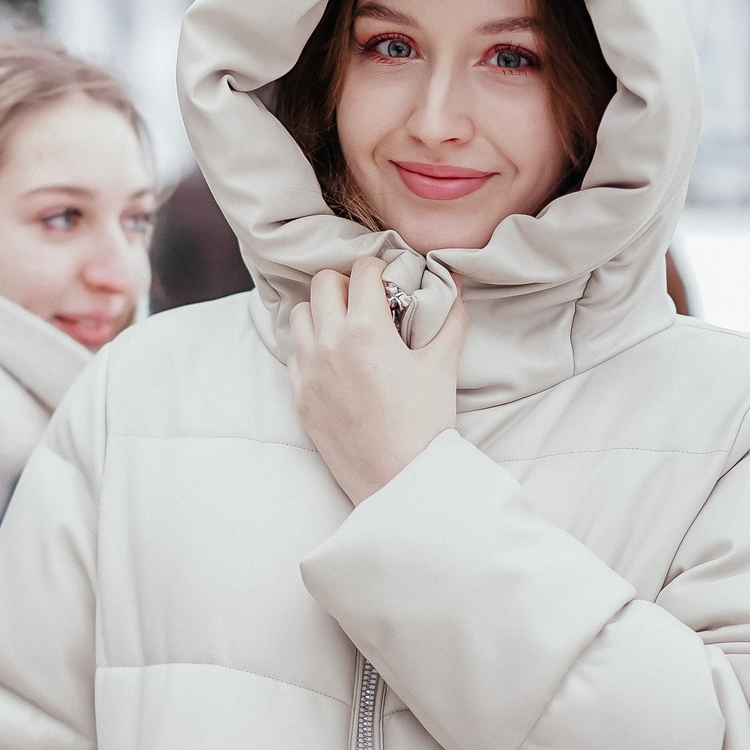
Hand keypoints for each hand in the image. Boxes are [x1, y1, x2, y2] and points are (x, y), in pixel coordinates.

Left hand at [286, 256, 467, 505]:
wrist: (399, 481)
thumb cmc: (425, 425)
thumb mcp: (443, 366)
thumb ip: (449, 318)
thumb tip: (454, 284)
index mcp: (366, 330)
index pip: (362, 271)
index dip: (380, 269)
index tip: (390, 281)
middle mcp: (329, 344)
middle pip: (323, 283)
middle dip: (346, 284)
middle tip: (367, 301)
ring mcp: (309, 371)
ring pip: (300, 314)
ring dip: (321, 311)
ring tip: (345, 326)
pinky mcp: (299, 397)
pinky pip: (295, 353)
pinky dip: (311, 347)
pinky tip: (335, 360)